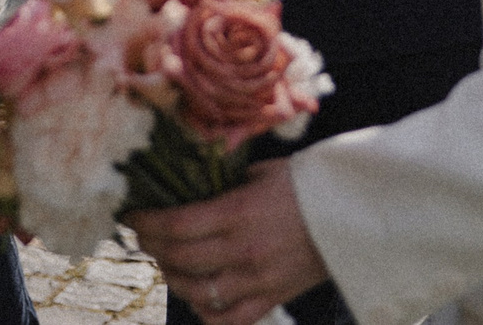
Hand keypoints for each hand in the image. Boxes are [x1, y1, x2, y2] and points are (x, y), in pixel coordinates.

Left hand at [125, 161, 328, 324]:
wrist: (352, 212)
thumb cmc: (306, 184)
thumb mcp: (260, 171)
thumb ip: (223, 181)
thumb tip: (186, 181)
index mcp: (237, 213)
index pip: (175, 225)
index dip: (145, 223)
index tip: (131, 216)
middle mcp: (242, 251)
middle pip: (179, 259)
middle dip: (152, 247)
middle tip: (145, 236)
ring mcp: (257, 280)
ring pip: (197, 292)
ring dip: (173, 278)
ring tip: (167, 262)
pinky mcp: (272, 298)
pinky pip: (229, 318)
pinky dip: (206, 311)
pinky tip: (198, 296)